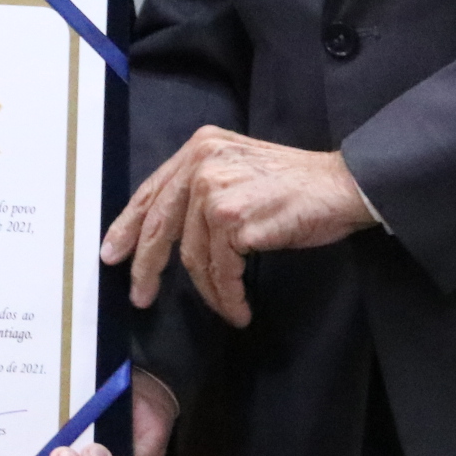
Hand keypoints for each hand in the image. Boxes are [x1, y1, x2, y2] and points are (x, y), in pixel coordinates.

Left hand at [100, 127, 376, 326]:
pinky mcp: (234, 218)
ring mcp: (215, 189)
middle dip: (146, 268)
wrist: (342, 186)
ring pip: (195, 257)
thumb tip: (167, 232)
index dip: (127, 226)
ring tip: (227, 306)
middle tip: (140, 297)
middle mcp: (201, 162)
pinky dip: (228, 296)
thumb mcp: (238, 170)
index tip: (112, 254)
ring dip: (210, 291)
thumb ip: (202, 188)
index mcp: (199, 147)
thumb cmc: (295, 187)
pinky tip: (238, 308)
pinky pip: (221, 271)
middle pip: (159, 226)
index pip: (151, 192)